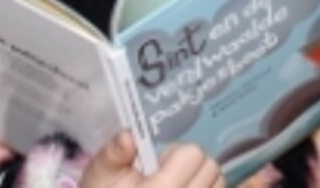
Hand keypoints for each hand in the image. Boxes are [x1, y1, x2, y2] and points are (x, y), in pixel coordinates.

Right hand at [83, 134, 224, 187]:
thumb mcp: (100, 174)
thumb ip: (113, 154)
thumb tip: (129, 136)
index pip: (192, 154)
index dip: (175, 153)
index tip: (159, 163)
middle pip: (211, 168)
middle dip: (193, 166)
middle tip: (169, 175)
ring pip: (219, 185)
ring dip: (203, 182)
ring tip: (178, 187)